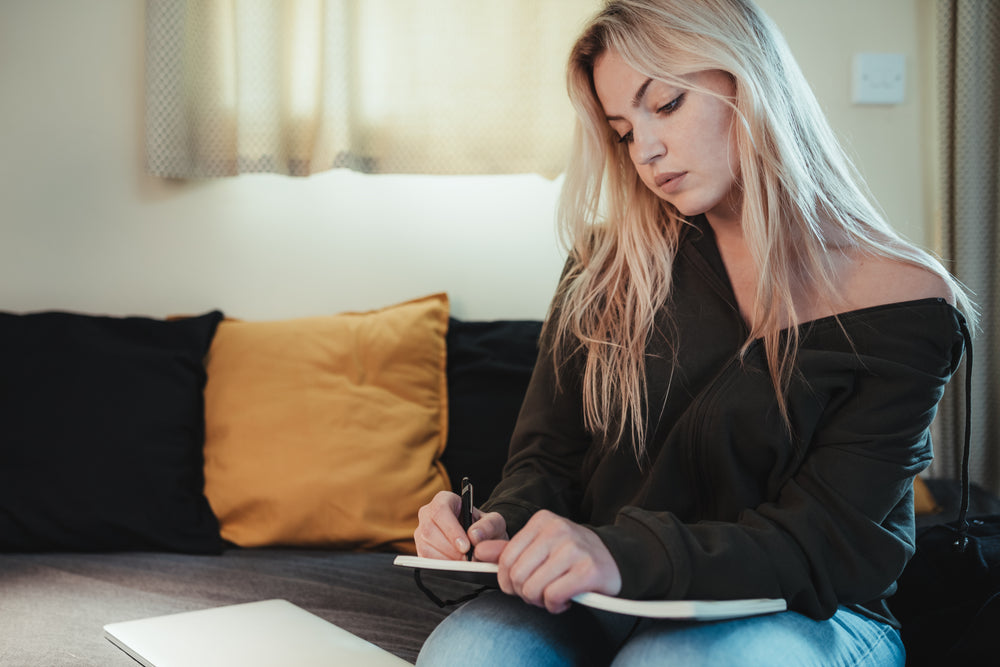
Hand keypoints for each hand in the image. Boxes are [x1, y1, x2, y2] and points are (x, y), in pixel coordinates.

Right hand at [414, 491, 507, 559]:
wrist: (479, 539)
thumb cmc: (483, 527)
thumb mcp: (494, 522)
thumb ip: (489, 525)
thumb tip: (474, 535)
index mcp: (444, 500)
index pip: (441, 511)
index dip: (451, 530)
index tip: (465, 546)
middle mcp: (428, 514)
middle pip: (430, 531)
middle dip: (451, 549)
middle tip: (468, 560)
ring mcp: (421, 532)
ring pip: (426, 547)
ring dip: (447, 559)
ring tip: (464, 563)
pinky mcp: (420, 549)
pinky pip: (425, 560)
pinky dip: (442, 566)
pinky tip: (456, 566)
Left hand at [476, 510, 621, 613]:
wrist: (616, 558)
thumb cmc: (573, 555)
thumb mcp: (540, 546)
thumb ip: (509, 550)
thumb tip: (479, 551)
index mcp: (542, 521)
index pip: (506, 558)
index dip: (507, 581)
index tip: (520, 585)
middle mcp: (558, 530)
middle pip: (517, 576)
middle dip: (524, 592)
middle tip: (539, 592)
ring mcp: (574, 548)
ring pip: (532, 588)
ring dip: (540, 601)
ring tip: (553, 594)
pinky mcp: (588, 569)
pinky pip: (553, 597)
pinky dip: (555, 605)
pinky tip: (566, 599)